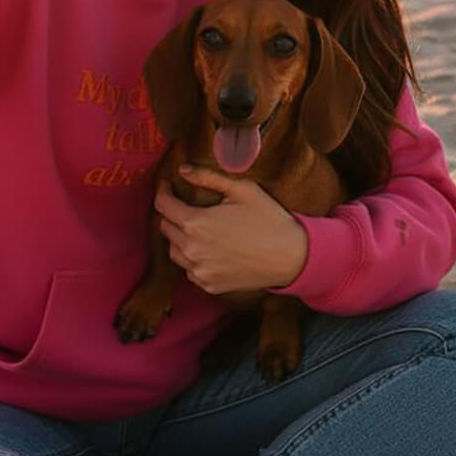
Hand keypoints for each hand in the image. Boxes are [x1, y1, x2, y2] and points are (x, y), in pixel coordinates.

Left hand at [154, 165, 308, 293]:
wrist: (291, 257)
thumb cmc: (269, 219)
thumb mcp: (242, 190)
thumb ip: (208, 177)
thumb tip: (182, 170)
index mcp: (195, 224)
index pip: (163, 205)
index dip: (163, 191)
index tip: (167, 185)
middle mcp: (191, 250)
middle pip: (165, 227)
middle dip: (171, 213)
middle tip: (185, 205)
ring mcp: (199, 271)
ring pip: (174, 251)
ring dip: (179, 237)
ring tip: (197, 228)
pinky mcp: (209, 285)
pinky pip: (189, 270)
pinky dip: (193, 258)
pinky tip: (209, 249)